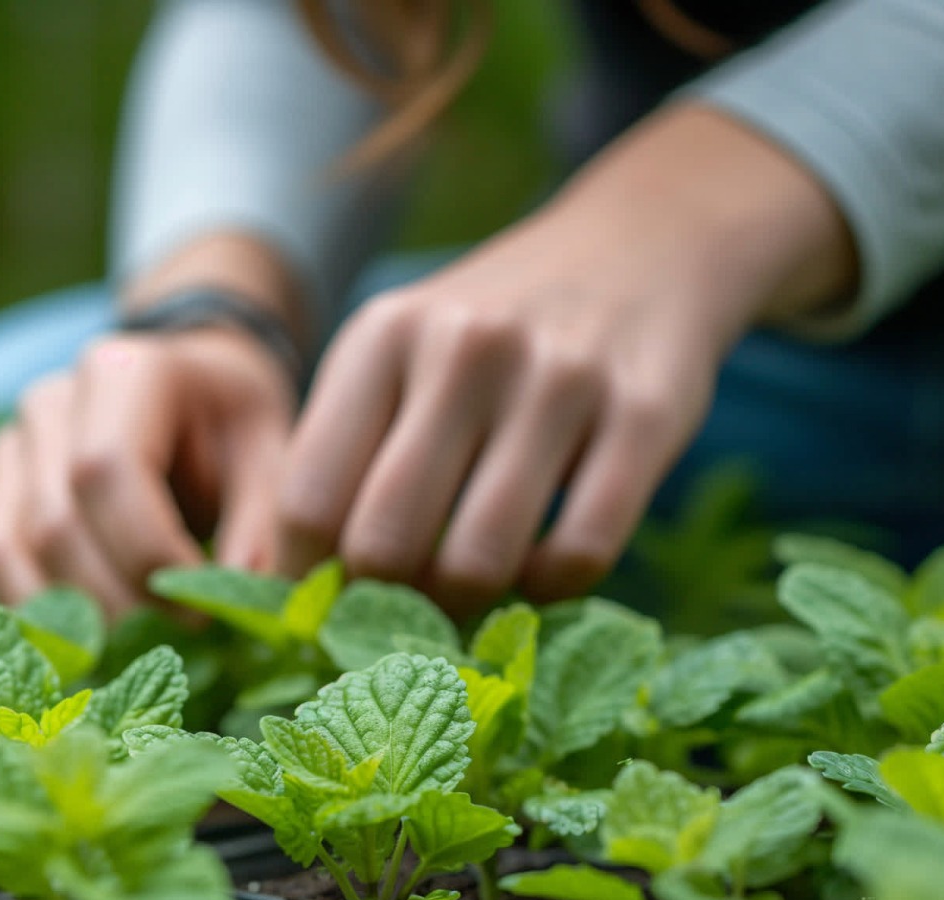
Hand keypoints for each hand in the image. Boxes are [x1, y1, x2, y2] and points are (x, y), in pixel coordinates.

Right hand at [0, 326, 294, 613]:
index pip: (105, 470)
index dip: (147, 555)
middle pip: (54, 524)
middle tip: (174, 642)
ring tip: (131, 650)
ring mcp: (10, 448)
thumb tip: (238, 598)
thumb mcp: (270, 459)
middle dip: (115, 603)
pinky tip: (79, 642)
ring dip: (63, 622)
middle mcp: (51, 403)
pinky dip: (20, 617)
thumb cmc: (231, 430)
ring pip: (4, 553)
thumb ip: (262, 524)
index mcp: (123, 373)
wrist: (189, 397)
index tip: (201, 609)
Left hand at [275, 105, 855, 614]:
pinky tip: (541, 568)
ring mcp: (560, 379)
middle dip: (384, 606)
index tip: (326, 606)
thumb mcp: (399, 354)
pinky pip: (581, 553)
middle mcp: (466, 349)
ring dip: (465, 604)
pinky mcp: (646, 415)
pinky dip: (550, 587)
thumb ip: (343, 451)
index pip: (308, 502)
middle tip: (402, 613)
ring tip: (467, 592)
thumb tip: (297, 594)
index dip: (308, 581)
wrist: (639, 243)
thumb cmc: (490, 333)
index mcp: (383, 337)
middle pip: (383, 543)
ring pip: (479, 560)